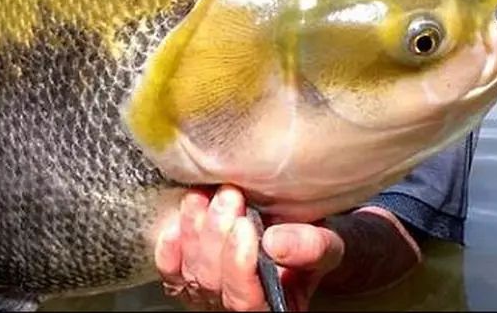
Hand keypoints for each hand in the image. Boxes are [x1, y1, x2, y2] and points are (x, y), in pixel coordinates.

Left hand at [155, 186, 343, 310]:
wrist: (295, 239)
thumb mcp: (326, 245)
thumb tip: (276, 242)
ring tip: (207, 195)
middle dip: (216, 235)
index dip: (239, 265)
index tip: (245, 226)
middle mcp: (234, 307)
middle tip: (228, 196)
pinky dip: (170, 246)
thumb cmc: (311, 245)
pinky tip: (180, 221)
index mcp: (273, 308)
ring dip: (195, 230)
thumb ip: (310, 246)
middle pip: (212, 282)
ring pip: (190, 272)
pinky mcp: (188, 274)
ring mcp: (208, 293)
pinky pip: (170, 270)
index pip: (245, 301)